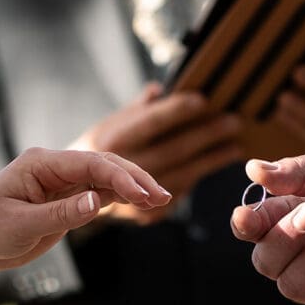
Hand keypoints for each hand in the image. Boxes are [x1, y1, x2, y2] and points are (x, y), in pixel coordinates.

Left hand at [0, 147, 169, 270]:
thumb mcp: (22, 225)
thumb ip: (62, 213)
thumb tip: (98, 201)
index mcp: (41, 163)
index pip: (90, 163)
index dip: (119, 176)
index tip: (142, 194)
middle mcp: (54, 167)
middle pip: (104, 165)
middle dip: (135, 178)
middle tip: (162, 196)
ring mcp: (62, 182)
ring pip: (106, 178)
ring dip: (132, 187)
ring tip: (161, 200)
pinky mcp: (66, 198)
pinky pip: (99, 192)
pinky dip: (121, 197)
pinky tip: (141, 203)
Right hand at [71, 84, 244, 223]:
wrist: (71, 197)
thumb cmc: (95, 154)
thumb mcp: (108, 126)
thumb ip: (136, 110)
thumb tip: (158, 89)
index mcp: (111, 141)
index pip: (150, 122)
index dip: (176, 111)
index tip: (201, 100)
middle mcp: (121, 169)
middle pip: (173, 149)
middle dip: (206, 135)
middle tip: (232, 123)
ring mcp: (131, 195)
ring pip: (181, 175)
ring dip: (211, 160)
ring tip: (234, 147)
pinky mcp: (141, 214)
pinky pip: (176, 194)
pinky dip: (195, 179)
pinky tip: (211, 167)